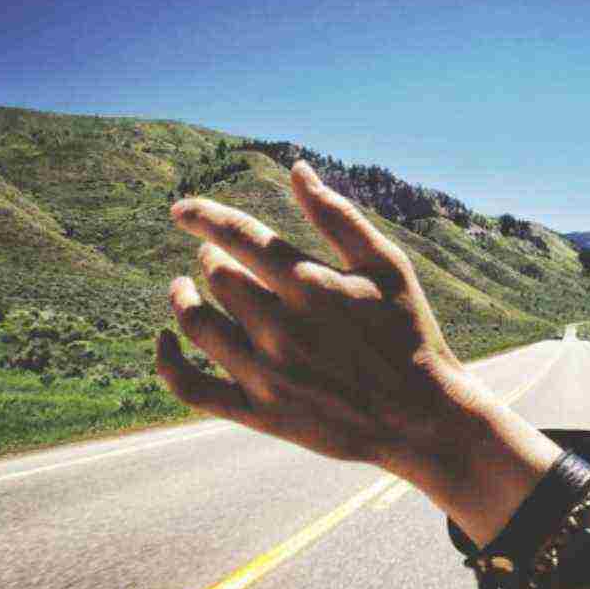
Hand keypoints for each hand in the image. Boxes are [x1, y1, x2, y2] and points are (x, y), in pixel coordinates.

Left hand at [155, 161, 497, 474]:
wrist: (424, 419)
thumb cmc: (410, 334)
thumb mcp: (388, 267)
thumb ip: (339, 216)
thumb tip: (296, 169)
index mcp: (311, 285)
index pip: (238, 235)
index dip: (203, 215)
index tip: (182, 209)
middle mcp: (282, 328)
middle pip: (218, 276)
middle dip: (210, 256)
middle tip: (214, 254)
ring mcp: (267, 374)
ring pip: (197, 324)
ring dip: (183, 298)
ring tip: (183, 288)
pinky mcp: (260, 414)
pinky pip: (191, 388)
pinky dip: (167, 363)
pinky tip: (166, 341)